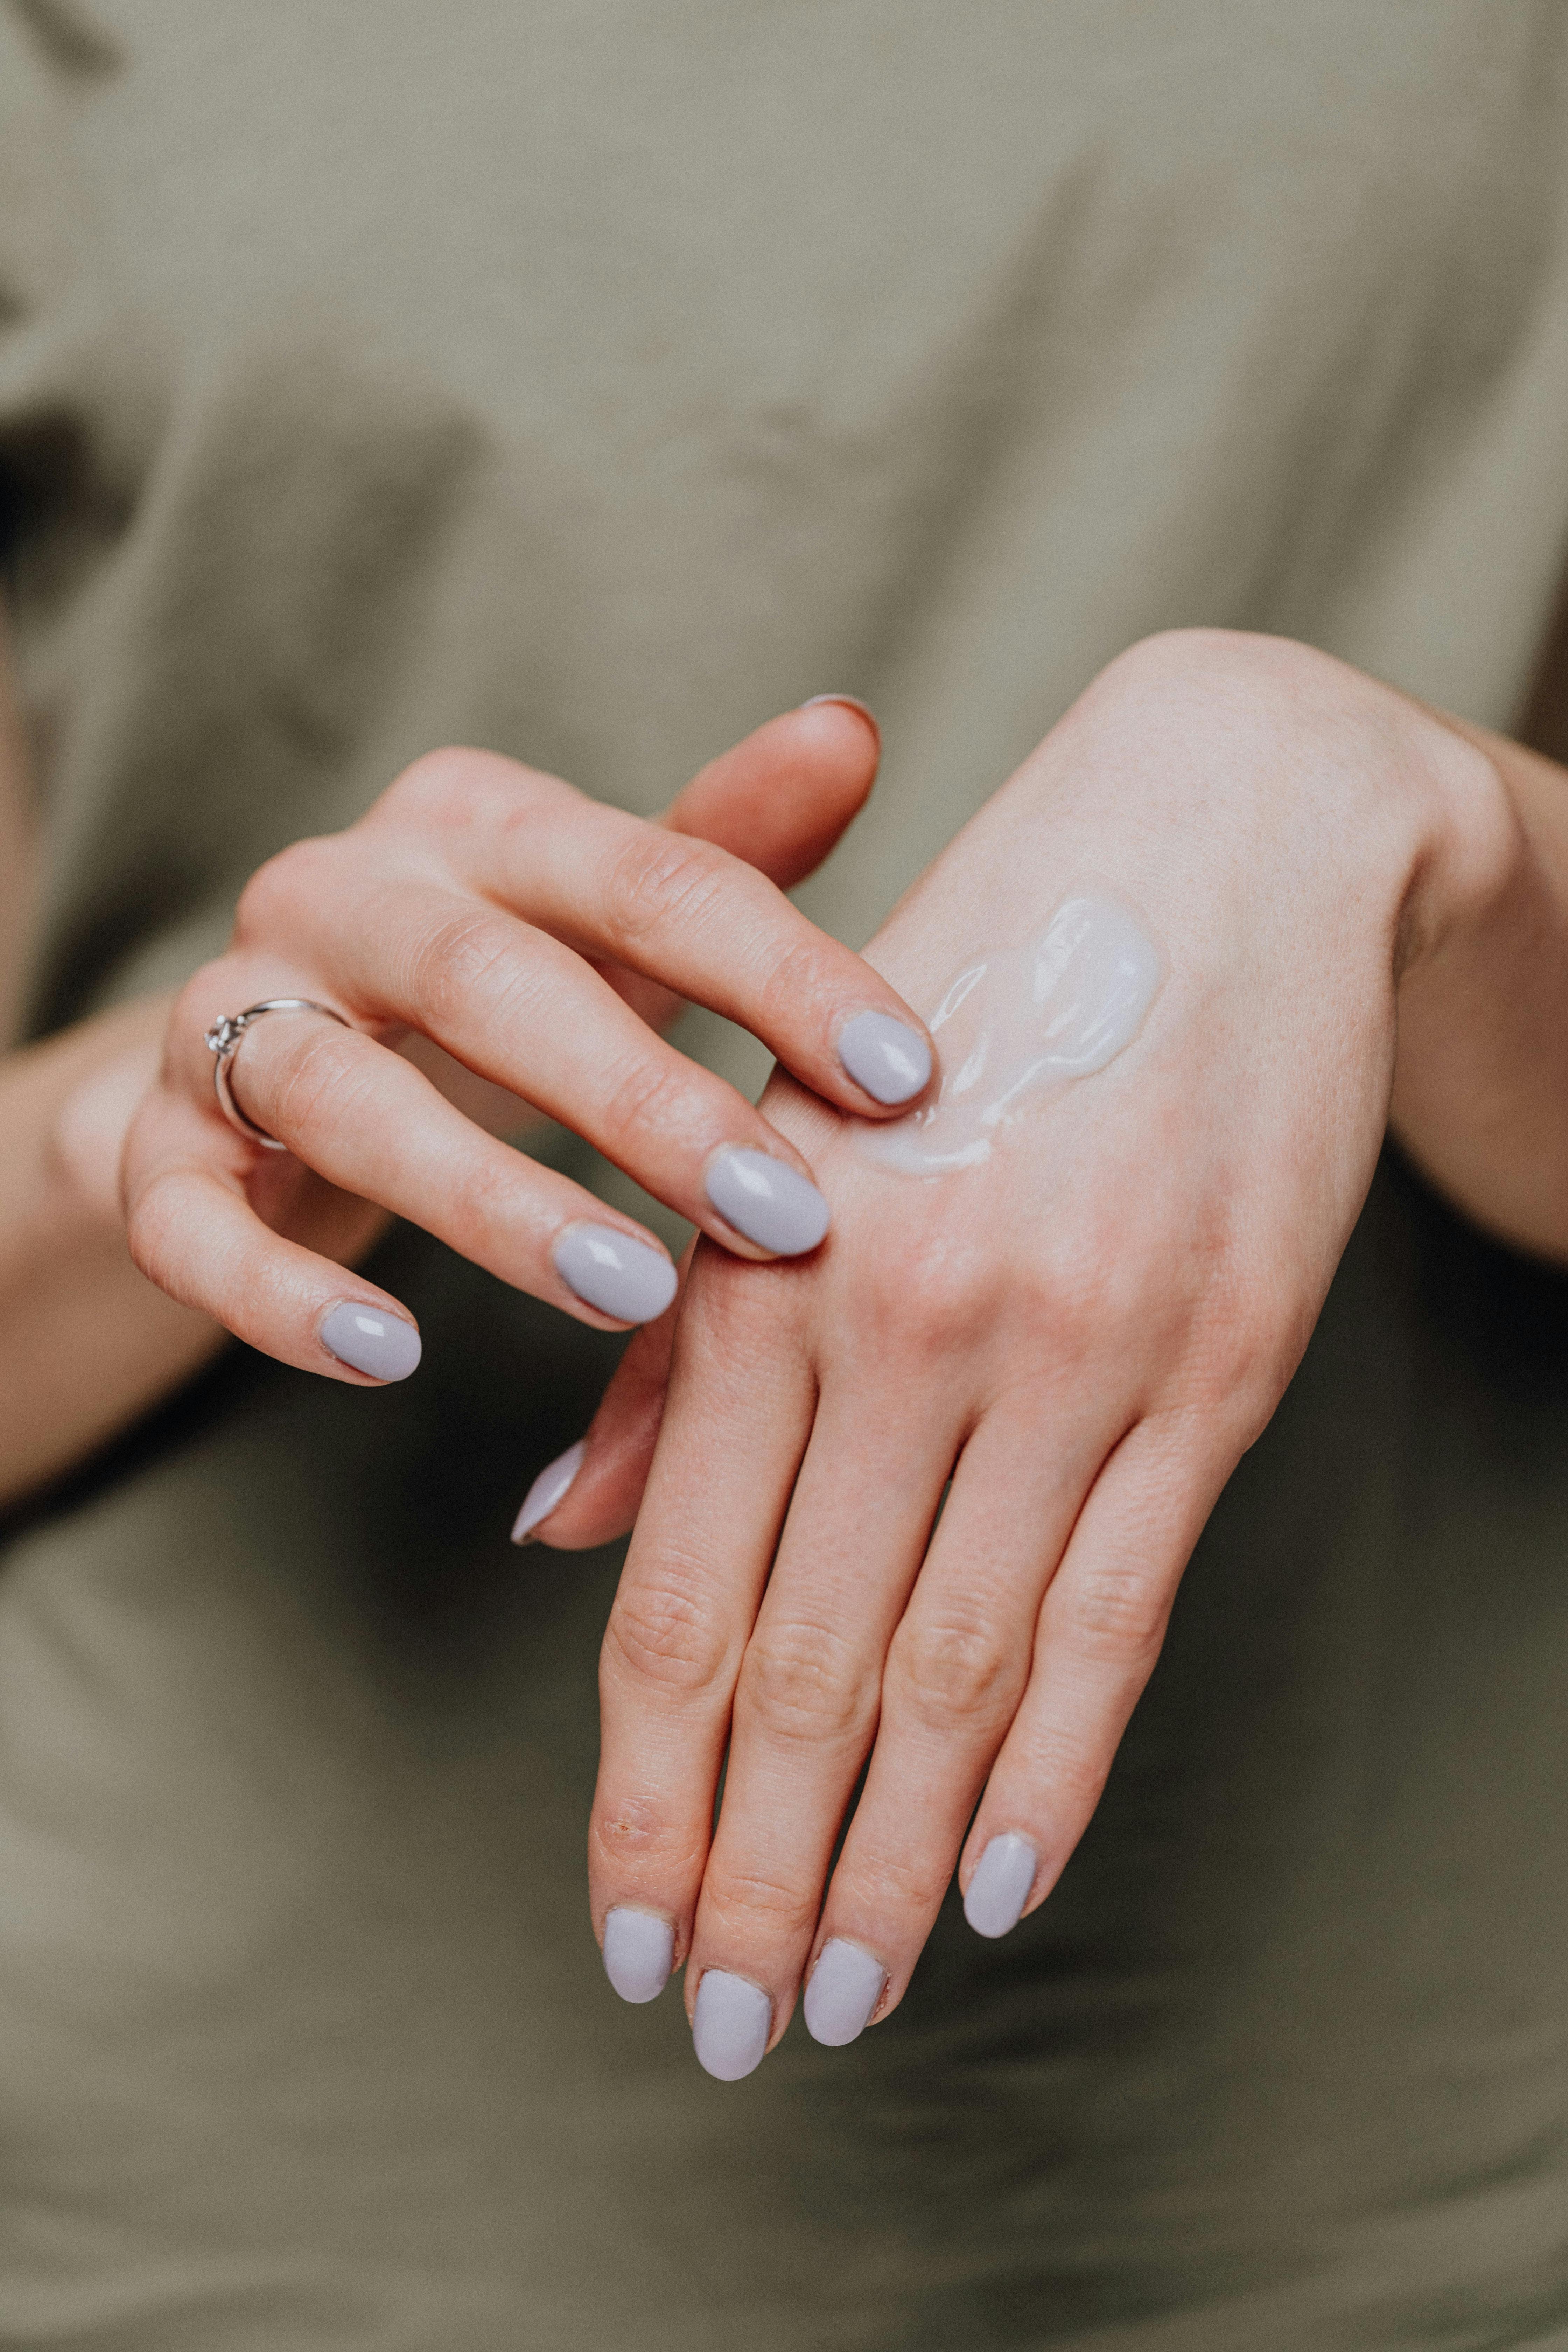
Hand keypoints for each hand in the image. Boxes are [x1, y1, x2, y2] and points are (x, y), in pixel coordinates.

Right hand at [119, 702, 934, 1381]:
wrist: (265, 1051)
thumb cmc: (494, 985)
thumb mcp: (608, 917)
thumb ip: (720, 846)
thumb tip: (846, 729)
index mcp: (473, 825)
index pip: (647, 876)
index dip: (780, 971)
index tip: (902, 1077)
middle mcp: (339, 895)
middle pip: (485, 977)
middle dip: (641, 1100)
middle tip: (782, 1216)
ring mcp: (227, 1019)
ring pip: (339, 1094)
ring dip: (488, 1199)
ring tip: (626, 1291)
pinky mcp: (154, 1146)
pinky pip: (191, 1219)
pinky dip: (280, 1293)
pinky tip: (387, 1357)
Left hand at [566, 630, 1512, 2070]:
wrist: (1215, 841)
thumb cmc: (959, 995)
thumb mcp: (777, 1136)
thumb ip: (669, 1351)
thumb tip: (554, 1538)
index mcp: (767, 1267)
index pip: (682, 1599)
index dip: (648, 1790)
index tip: (625, 1930)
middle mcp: (908, 1322)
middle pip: (813, 1669)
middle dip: (759, 1873)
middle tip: (726, 2026)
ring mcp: (1075, 1348)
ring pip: (959, 1670)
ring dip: (900, 1862)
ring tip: (850, 1996)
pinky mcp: (1218, 1361)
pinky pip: (1123, 1608)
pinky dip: (1059, 1763)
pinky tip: (1008, 1882)